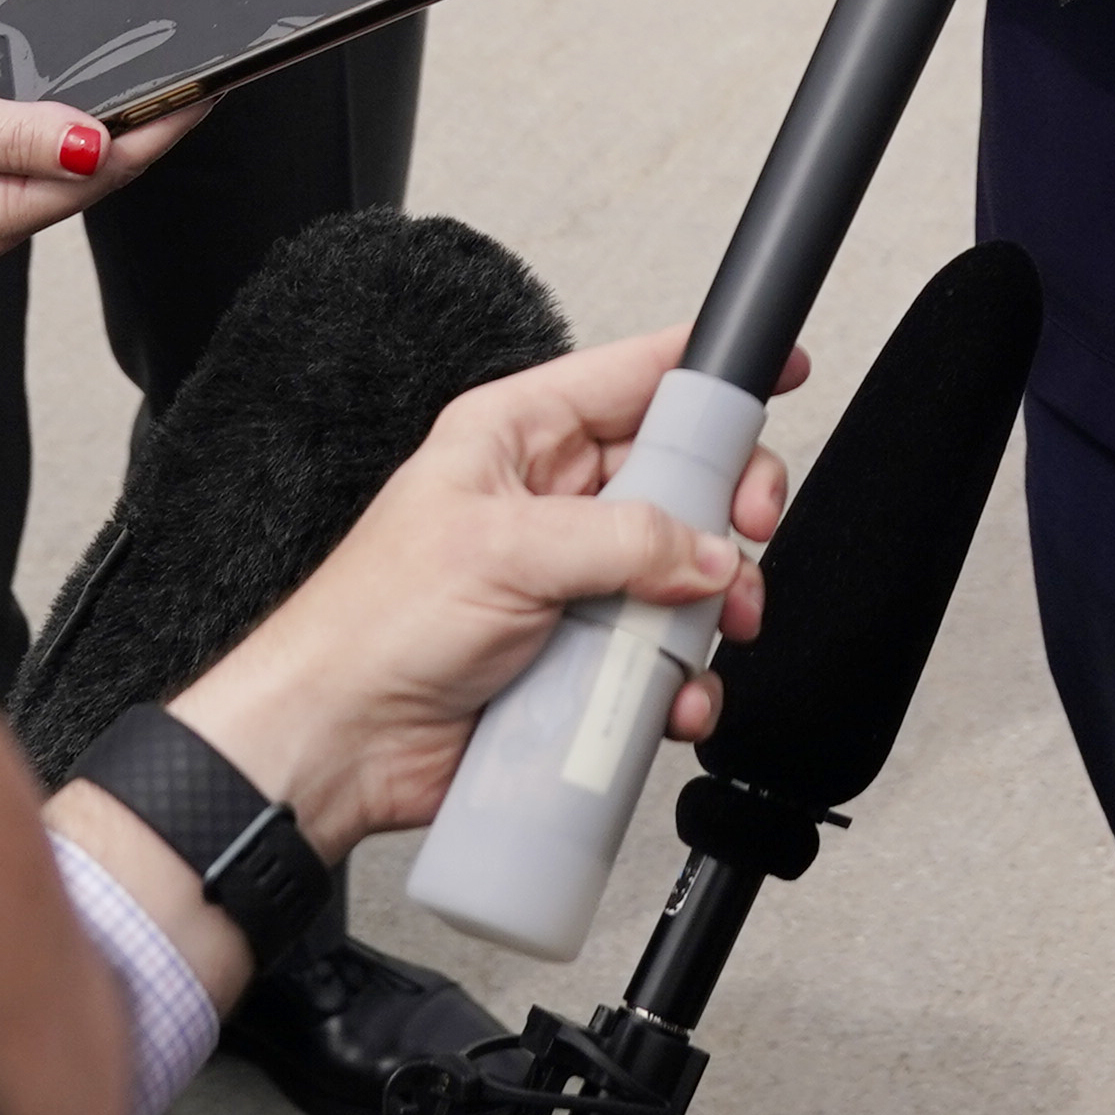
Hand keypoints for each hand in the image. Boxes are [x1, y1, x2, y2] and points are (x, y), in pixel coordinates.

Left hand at [165, 325, 798, 859]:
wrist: (338, 743)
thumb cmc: (371, 627)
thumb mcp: (501, 550)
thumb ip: (620, 539)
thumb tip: (706, 551)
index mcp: (517, 438)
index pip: (633, 376)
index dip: (708, 371)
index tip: (775, 372)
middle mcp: (549, 502)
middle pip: (679, 477)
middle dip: (726, 507)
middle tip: (745, 530)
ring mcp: (568, 582)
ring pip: (682, 572)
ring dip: (712, 604)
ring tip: (714, 626)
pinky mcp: (579, 657)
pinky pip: (659, 655)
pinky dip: (681, 679)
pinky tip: (675, 695)